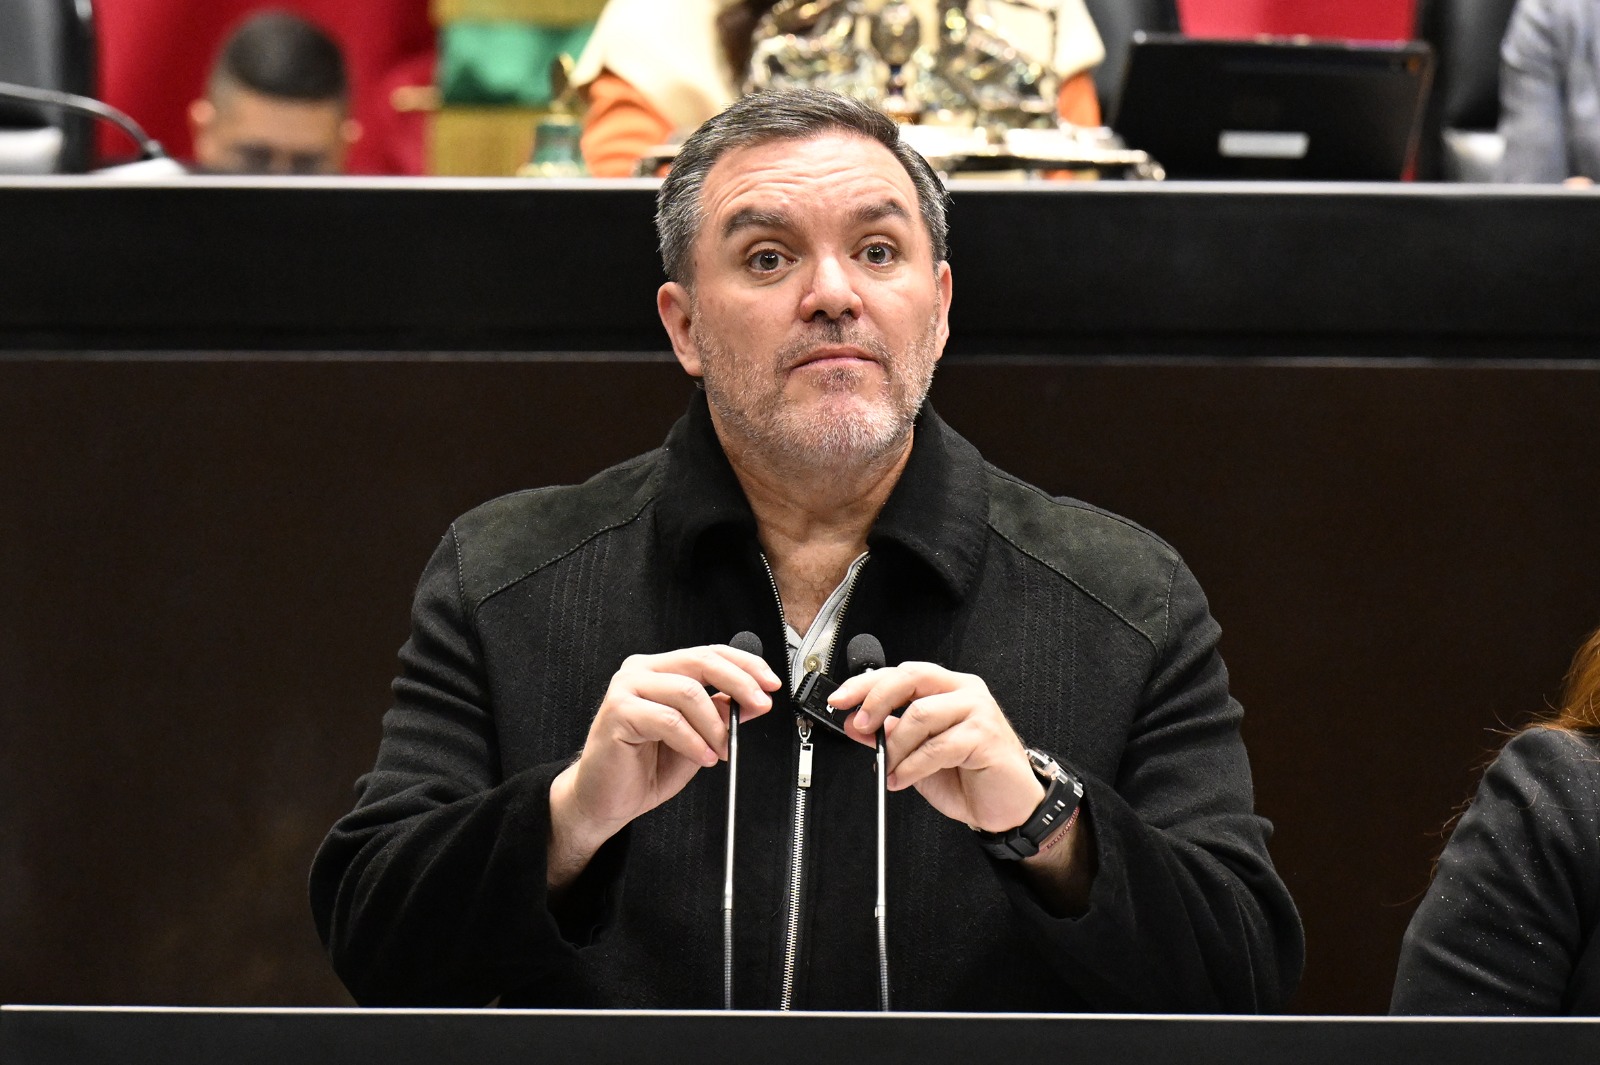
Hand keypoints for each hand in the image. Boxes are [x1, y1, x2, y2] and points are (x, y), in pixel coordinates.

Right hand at [549, 644, 779, 885]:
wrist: (605, 799)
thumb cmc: (644, 767)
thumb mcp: (697, 737)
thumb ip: (719, 714)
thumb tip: (752, 700)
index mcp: (661, 670)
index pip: (710, 654)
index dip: (745, 665)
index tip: (770, 683)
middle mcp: (642, 671)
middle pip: (702, 662)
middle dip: (740, 683)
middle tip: (759, 706)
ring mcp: (627, 688)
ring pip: (688, 691)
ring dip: (715, 725)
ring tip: (721, 749)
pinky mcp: (617, 711)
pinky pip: (668, 720)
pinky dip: (693, 740)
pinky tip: (703, 756)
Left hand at [828, 662, 1043, 832]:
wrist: (1008, 806)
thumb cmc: (969, 776)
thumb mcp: (917, 755)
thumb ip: (890, 736)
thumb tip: (856, 725)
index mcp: (947, 688)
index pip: (901, 674)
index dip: (866, 685)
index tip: (840, 700)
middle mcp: (964, 691)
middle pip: (910, 678)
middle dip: (877, 700)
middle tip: (860, 726)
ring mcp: (978, 710)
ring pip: (920, 714)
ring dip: (895, 746)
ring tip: (888, 768)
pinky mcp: (985, 735)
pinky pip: (937, 746)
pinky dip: (912, 766)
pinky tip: (902, 779)